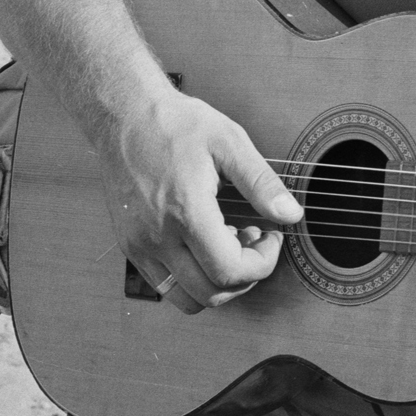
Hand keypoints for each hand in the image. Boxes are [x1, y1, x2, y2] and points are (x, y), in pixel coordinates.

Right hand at [98, 88, 303, 315]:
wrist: (125, 117)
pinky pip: (164, 286)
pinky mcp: (130, 247)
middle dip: (245, 276)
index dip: (262, 264)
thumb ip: (261, 183)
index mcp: (186, 210)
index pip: (229, 270)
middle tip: (256, 241)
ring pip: (186, 298)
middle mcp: (158, 236)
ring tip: (229, 244)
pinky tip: (204, 243)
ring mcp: (140, 246)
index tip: (272, 238)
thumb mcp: (229, 142)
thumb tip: (291, 214)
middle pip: (210, 293)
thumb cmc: (175, 125)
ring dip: (217, 283)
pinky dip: (192, 278)